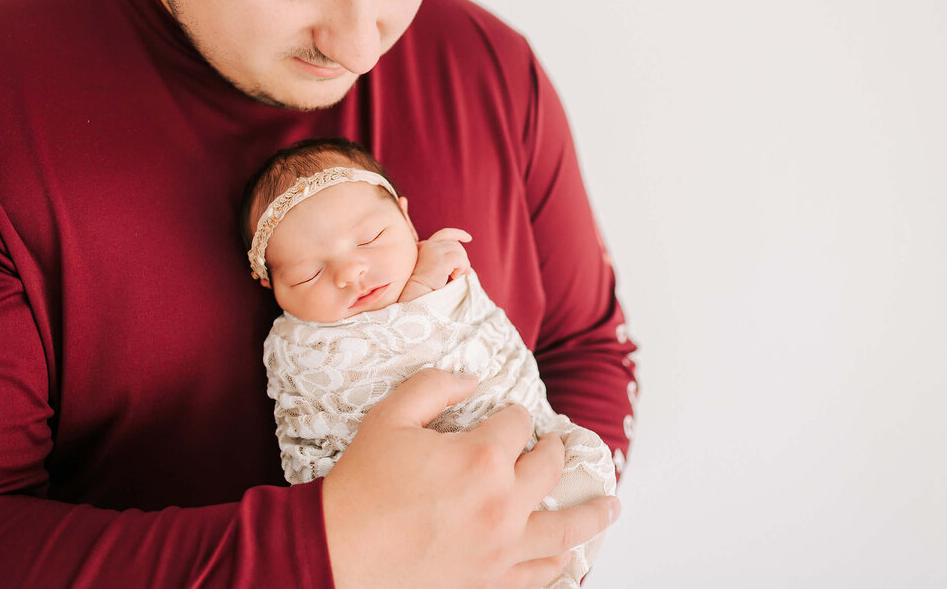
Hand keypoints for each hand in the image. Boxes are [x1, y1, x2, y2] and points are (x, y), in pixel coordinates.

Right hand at [321, 369, 620, 588]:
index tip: (504, 418)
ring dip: (593, 513)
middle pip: (549, 468)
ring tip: (611, 505)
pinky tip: (570, 556)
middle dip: (554, 451)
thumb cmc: (361, 485)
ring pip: (566, 528)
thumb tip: (472, 379)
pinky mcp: (491, 582)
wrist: (336, 553)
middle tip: (558, 446)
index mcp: (481, 457)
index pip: (517, 424)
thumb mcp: (389, 417)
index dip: (511, 416)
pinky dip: (561, 564)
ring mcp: (502, 548)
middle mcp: (503, 502)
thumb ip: (434, 386)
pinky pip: (541, 574)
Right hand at [399, 228, 472, 300]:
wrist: (417, 294)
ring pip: (459, 251)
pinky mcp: (440, 261)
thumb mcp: (436, 266)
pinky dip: (461, 267)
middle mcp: (429, 245)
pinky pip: (459, 259)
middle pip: (456, 245)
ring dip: (463, 264)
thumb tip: (467, 263)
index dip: (458, 234)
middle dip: (464, 257)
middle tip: (465, 272)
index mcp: (426, 245)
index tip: (469, 238)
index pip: (445, 234)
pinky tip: (454, 277)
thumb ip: (446, 258)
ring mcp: (434, 251)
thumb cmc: (426, 284)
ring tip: (456, 276)